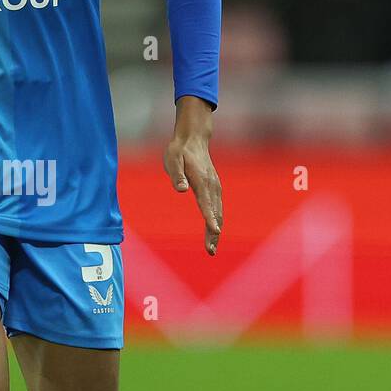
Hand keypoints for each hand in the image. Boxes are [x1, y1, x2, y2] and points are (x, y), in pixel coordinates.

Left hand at [163, 96, 222, 254]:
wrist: (193, 139)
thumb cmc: (179, 150)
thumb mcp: (172, 159)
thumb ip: (177, 175)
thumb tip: (181, 190)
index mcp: (201, 181)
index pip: (206, 203)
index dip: (210, 218)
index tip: (214, 231)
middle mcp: (212, 186)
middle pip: (215, 213)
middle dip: (213, 233)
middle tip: (210, 251)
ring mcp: (215, 187)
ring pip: (218, 212)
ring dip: (216, 231)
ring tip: (211, 248)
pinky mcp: (215, 188)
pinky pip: (218, 208)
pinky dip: (217, 221)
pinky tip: (214, 232)